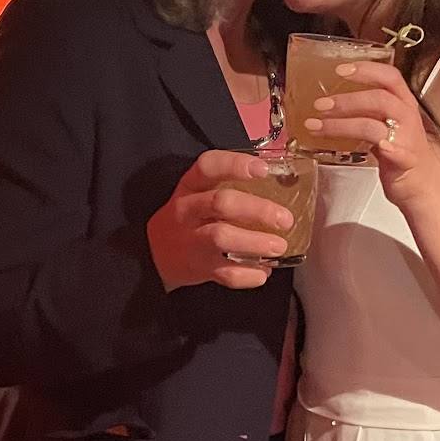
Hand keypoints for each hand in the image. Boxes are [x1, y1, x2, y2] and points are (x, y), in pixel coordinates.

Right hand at [146, 150, 293, 290]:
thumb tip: (281, 181)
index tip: (263, 169)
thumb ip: (230, 186)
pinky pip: (225, 273)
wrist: (155, 254)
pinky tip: (263, 271)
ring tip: (279, 246)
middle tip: (284, 219)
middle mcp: (188, 211)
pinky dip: (248, 274)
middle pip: (221, 203)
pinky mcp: (199, 268)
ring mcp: (191, 241)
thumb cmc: (190, 218)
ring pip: (221, 238)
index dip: (235, 165)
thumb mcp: (198, 193)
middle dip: (257, 210)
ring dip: (255, 242)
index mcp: (190, 187)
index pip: (208, 167)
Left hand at [305, 61, 439, 205]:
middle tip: (320, 105)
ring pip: (374, 124)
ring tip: (318, 127)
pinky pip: (398, 151)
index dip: (366, 70)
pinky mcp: (406, 161)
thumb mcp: (385, 125)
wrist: (423, 185)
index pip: (389, 77)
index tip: (340, 70)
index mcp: (403, 104)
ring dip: (343, 125)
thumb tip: (332, 104)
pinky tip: (380, 147)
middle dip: (346, 100)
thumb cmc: (401, 154)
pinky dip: (388, 147)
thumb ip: (367, 112)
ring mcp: (408, 139)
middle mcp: (407, 117)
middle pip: (379, 98)